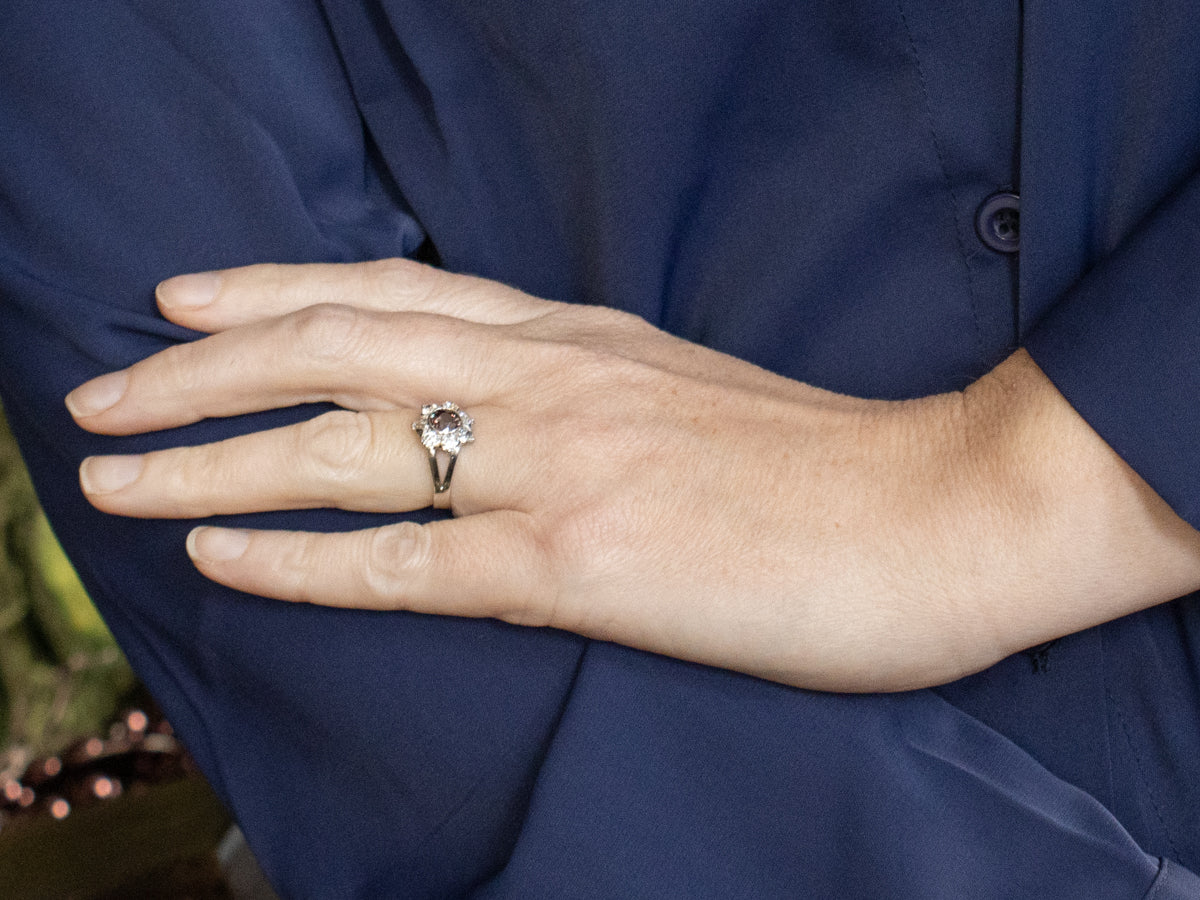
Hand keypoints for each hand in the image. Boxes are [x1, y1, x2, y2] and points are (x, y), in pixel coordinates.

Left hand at [65, 260, 1199, 690]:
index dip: (273, 290)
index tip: (185, 298)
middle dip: (201, 369)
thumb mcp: (684, 400)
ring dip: (210, 460)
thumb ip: (583, 401)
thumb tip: (498, 433)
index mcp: (581, 336)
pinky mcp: (580, 561)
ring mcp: (558, 464)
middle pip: (336, 350)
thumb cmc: (825, 464)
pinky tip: (216, 554)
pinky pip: (403, 562)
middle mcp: (551, 378)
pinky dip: (296, 560)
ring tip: (112, 475)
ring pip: (343, 448)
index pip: (393, 292)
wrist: (939, 508)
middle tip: (102, 390)